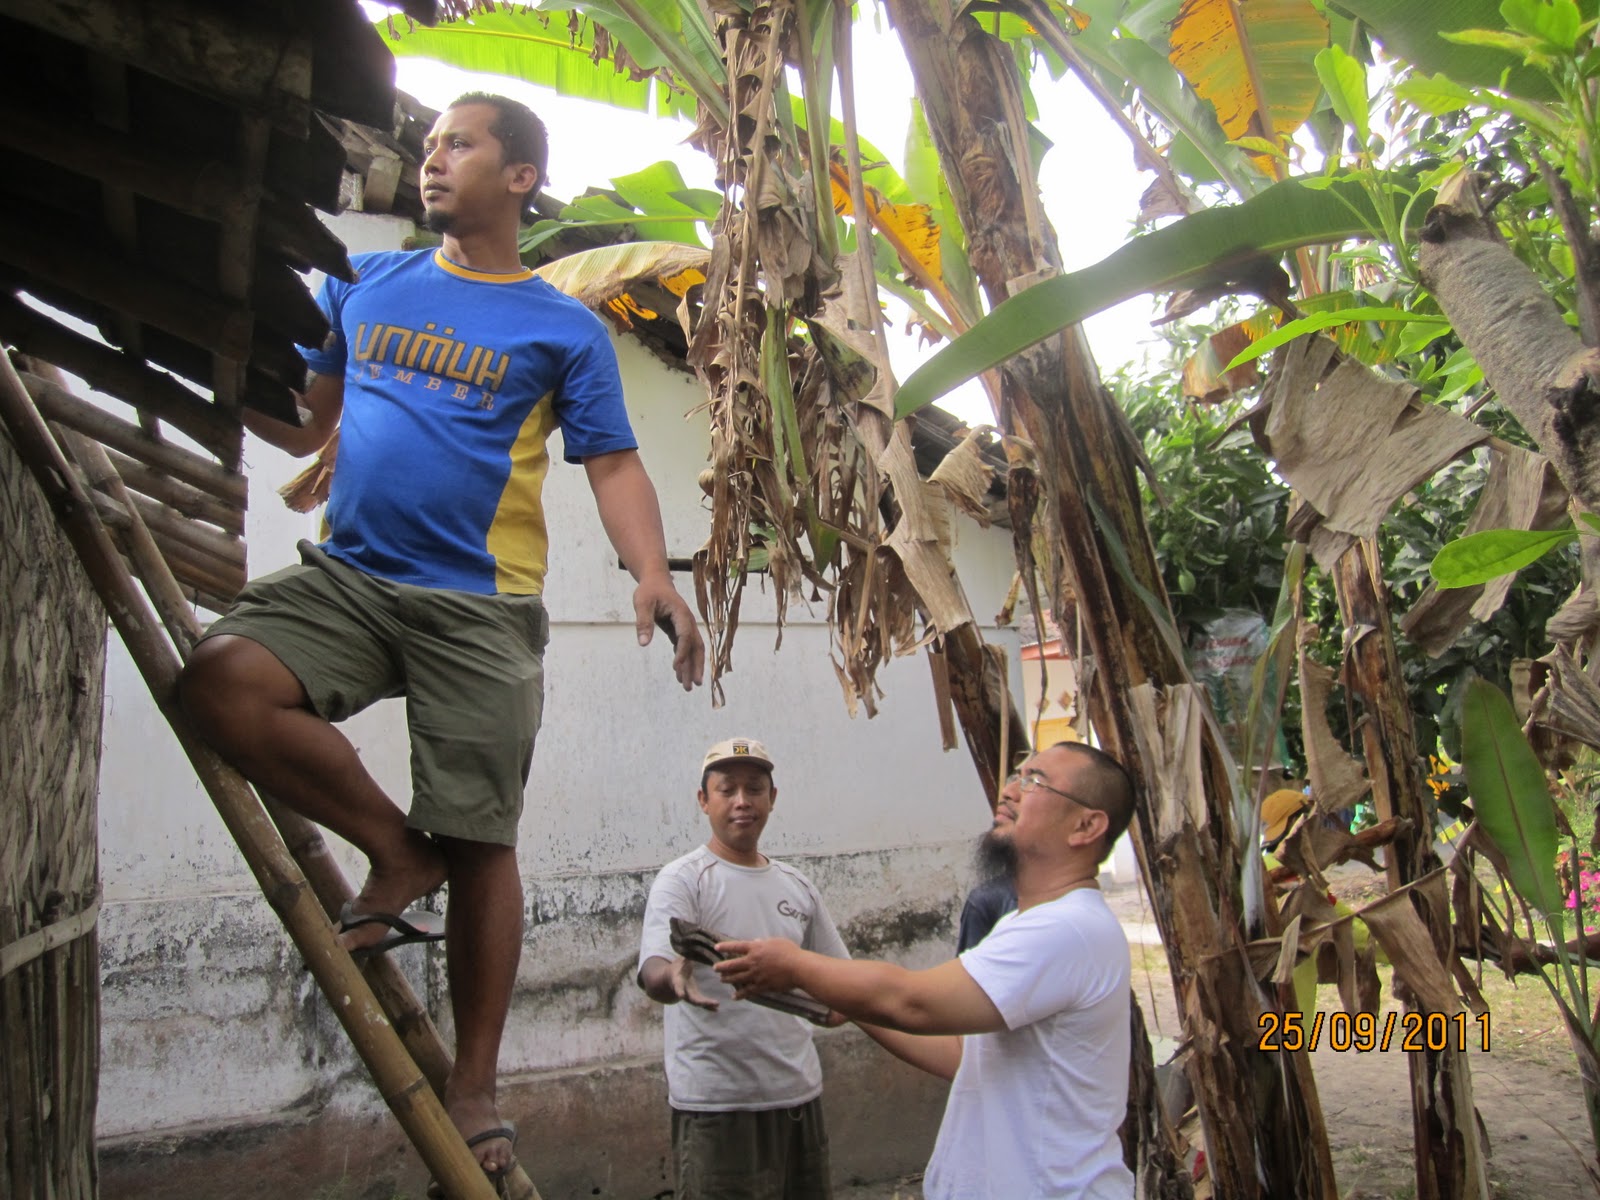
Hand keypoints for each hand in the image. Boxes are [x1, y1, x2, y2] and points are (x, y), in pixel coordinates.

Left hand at [634, 577, 705, 691]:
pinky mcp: (679, 631)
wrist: (656, 581)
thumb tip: (643, 644)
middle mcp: (688, 622)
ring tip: (687, 687)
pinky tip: (679, 675)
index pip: (685, 635)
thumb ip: (643, 622)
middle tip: (694, 685)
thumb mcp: (642, 603)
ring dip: (691, 668)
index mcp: (681, 613)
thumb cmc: (649, 591)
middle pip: (696, 646)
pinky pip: (684, 649)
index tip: (676, 667)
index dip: (682, 651)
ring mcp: (685, 627)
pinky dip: (683, 662)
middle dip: (696, 666)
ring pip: (693, 650)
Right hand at [671, 956, 717, 1010]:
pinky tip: (717, 1008)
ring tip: (717, 1006)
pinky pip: (701, 1003)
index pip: (677, 986)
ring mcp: (688, 996)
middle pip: (691, 998)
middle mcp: (683, 990)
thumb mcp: (680, 960)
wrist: (670, 979)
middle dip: (700, 1001)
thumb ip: (687, 956)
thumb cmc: (676, 967)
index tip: (680, 995)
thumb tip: (694, 944)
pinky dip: (708, 1006)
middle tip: (710, 1002)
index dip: (679, 990)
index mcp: (677, 980)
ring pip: (697, 1002)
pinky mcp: (694, 997)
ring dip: (706, 1005)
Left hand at [712, 937, 802, 997]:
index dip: (725, 947)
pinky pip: (748, 991)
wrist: (798, 968)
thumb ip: (764, 943)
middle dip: (722, 967)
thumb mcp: (776, 942)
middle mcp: (752, 962)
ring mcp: (756, 975)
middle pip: (733, 964)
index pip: (736, 946)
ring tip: (722, 980)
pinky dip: (740, 994)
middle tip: (715, 968)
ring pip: (737, 978)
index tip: (716, 948)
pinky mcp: (761, 986)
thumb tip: (756, 942)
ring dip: (728, 979)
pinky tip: (734, 997)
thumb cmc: (790, 952)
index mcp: (756, 949)